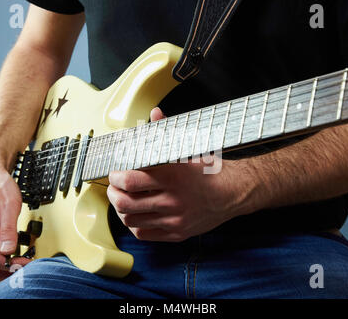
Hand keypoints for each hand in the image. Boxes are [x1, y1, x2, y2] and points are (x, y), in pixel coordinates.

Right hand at [0, 164, 30, 280]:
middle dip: (7, 271)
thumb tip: (8, 250)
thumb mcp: (10, 204)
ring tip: (24, 262)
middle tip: (27, 265)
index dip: (9, 265)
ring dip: (6, 268)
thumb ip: (9, 228)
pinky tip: (17, 256)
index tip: (25, 262)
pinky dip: (4, 260)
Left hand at [107, 108, 262, 241]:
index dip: (116, 177)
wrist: (234, 192)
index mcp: (173, 176)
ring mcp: (174, 219)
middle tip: (114, 187)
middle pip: (126, 203)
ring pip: (131, 220)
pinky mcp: (177, 232)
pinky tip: (136, 214)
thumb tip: (155, 114)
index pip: (131, 180)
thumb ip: (167, 133)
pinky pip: (144, 234)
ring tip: (123, 200)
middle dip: (113, 194)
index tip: (115, 173)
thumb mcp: (190, 147)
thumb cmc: (211, 170)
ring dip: (121, 210)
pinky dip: (134, 225)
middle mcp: (172, 200)